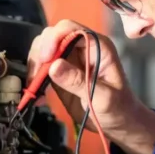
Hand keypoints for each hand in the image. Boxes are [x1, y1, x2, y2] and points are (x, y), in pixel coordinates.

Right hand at [27, 20, 154, 153]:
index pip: (70, 29)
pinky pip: (41, 69)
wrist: (119, 124)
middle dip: (40, 54)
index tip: (45, 59)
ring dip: (35, 67)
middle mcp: (81, 48)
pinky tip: (37, 97)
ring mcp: (69, 60)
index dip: (54, 39)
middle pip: (52, 36)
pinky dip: (35, 80)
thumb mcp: (103, 98)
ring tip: (35, 89)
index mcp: (97, 46)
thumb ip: (79, 81)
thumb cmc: (119, 109)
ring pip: (42, 50)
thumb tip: (53, 66)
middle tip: (36, 77)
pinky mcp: (59, 74)